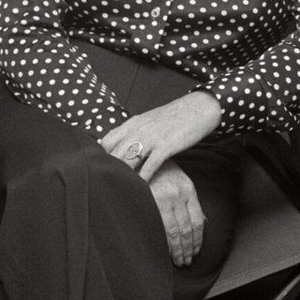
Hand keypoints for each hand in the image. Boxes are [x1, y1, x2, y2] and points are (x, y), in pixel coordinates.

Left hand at [100, 92, 221, 182]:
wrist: (198, 108)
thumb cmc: (174, 117)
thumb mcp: (149, 121)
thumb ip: (134, 132)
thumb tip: (123, 146)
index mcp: (132, 123)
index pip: (106, 141)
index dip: (101, 158)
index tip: (101, 171)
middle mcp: (138, 130)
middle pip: (113, 153)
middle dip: (107, 171)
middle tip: (105, 186)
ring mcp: (151, 138)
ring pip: (127, 160)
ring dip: (122, 177)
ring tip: (118, 191)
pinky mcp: (165, 146)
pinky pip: (149, 165)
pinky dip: (143, 178)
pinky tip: (141, 189)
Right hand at [149, 161, 204, 266]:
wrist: (140, 156)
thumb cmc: (161, 170)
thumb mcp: (180, 180)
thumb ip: (189, 201)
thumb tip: (202, 223)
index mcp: (188, 190)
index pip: (197, 221)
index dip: (197, 240)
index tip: (196, 251)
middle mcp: (178, 195)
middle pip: (187, 230)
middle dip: (187, 249)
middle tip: (186, 262)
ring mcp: (164, 198)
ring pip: (174, 232)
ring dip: (177, 250)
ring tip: (178, 261)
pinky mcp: (149, 201)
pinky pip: (159, 227)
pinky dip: (164, 242)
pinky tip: (165, 251)